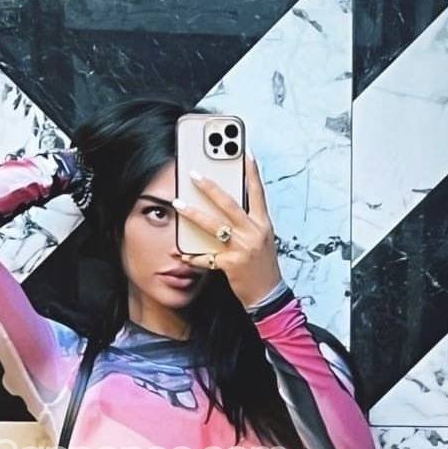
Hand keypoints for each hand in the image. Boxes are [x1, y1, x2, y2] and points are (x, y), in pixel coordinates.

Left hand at [173, 153, 281, 306]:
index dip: (252, 172)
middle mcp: (253, 233)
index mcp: (263, 224)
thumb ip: (249, 223)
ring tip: (178, 204)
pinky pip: (207, 257)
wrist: (269, 295)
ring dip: (193, 214)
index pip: (258, 193)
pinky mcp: (231, 264)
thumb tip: (231, 208)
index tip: (245, 153)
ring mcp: (242, 248)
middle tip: (194, 175)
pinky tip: (181, 253)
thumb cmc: (264, 267)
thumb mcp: (263, 240)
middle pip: (229, 204)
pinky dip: (193, 256)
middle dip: (210, 187)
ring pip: (214, 225)